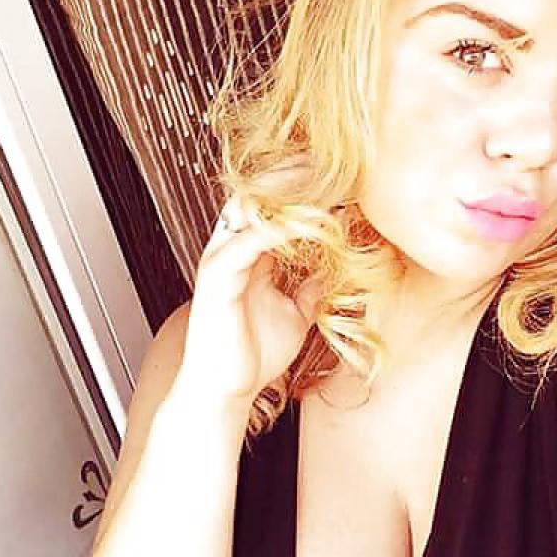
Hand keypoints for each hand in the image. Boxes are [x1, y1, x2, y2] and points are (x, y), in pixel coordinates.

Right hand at [174, 195, 324, 417]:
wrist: (226, 390)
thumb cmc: (252, 354)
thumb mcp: (296, 313)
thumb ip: (310, 288)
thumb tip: (336, 271)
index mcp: (246, 254)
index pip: (269, 205)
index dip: (301, 189)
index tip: (339, 178)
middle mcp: (229, 250)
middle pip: (256, 194)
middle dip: (292, 176)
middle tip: (332, 165)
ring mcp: (220, 260)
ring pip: (248, 209)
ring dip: (286, 195)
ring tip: (323, 184)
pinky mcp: (217, 277)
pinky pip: (247, 241)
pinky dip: (277, 229)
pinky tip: (306, 223)